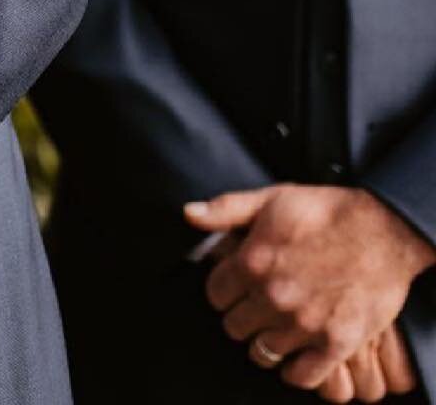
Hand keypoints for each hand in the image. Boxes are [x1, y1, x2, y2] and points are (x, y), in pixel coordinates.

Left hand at [185, 185, 433, 390]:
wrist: (383, 231)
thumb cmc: (328, 212)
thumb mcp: (272, 198)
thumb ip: (226, 209)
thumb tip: (189, 214)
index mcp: (253, 262)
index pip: (215, 294)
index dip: (223, 290)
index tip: (233, 288)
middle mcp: (274, 297)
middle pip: (235, 327)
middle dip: (241, 316)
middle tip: (255, 307)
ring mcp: (305, 324)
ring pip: (263, 353)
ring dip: (266, 342)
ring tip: (275, 328)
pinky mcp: (336, 343)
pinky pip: (302, 376)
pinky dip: (296, 370)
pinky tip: (298, 354)